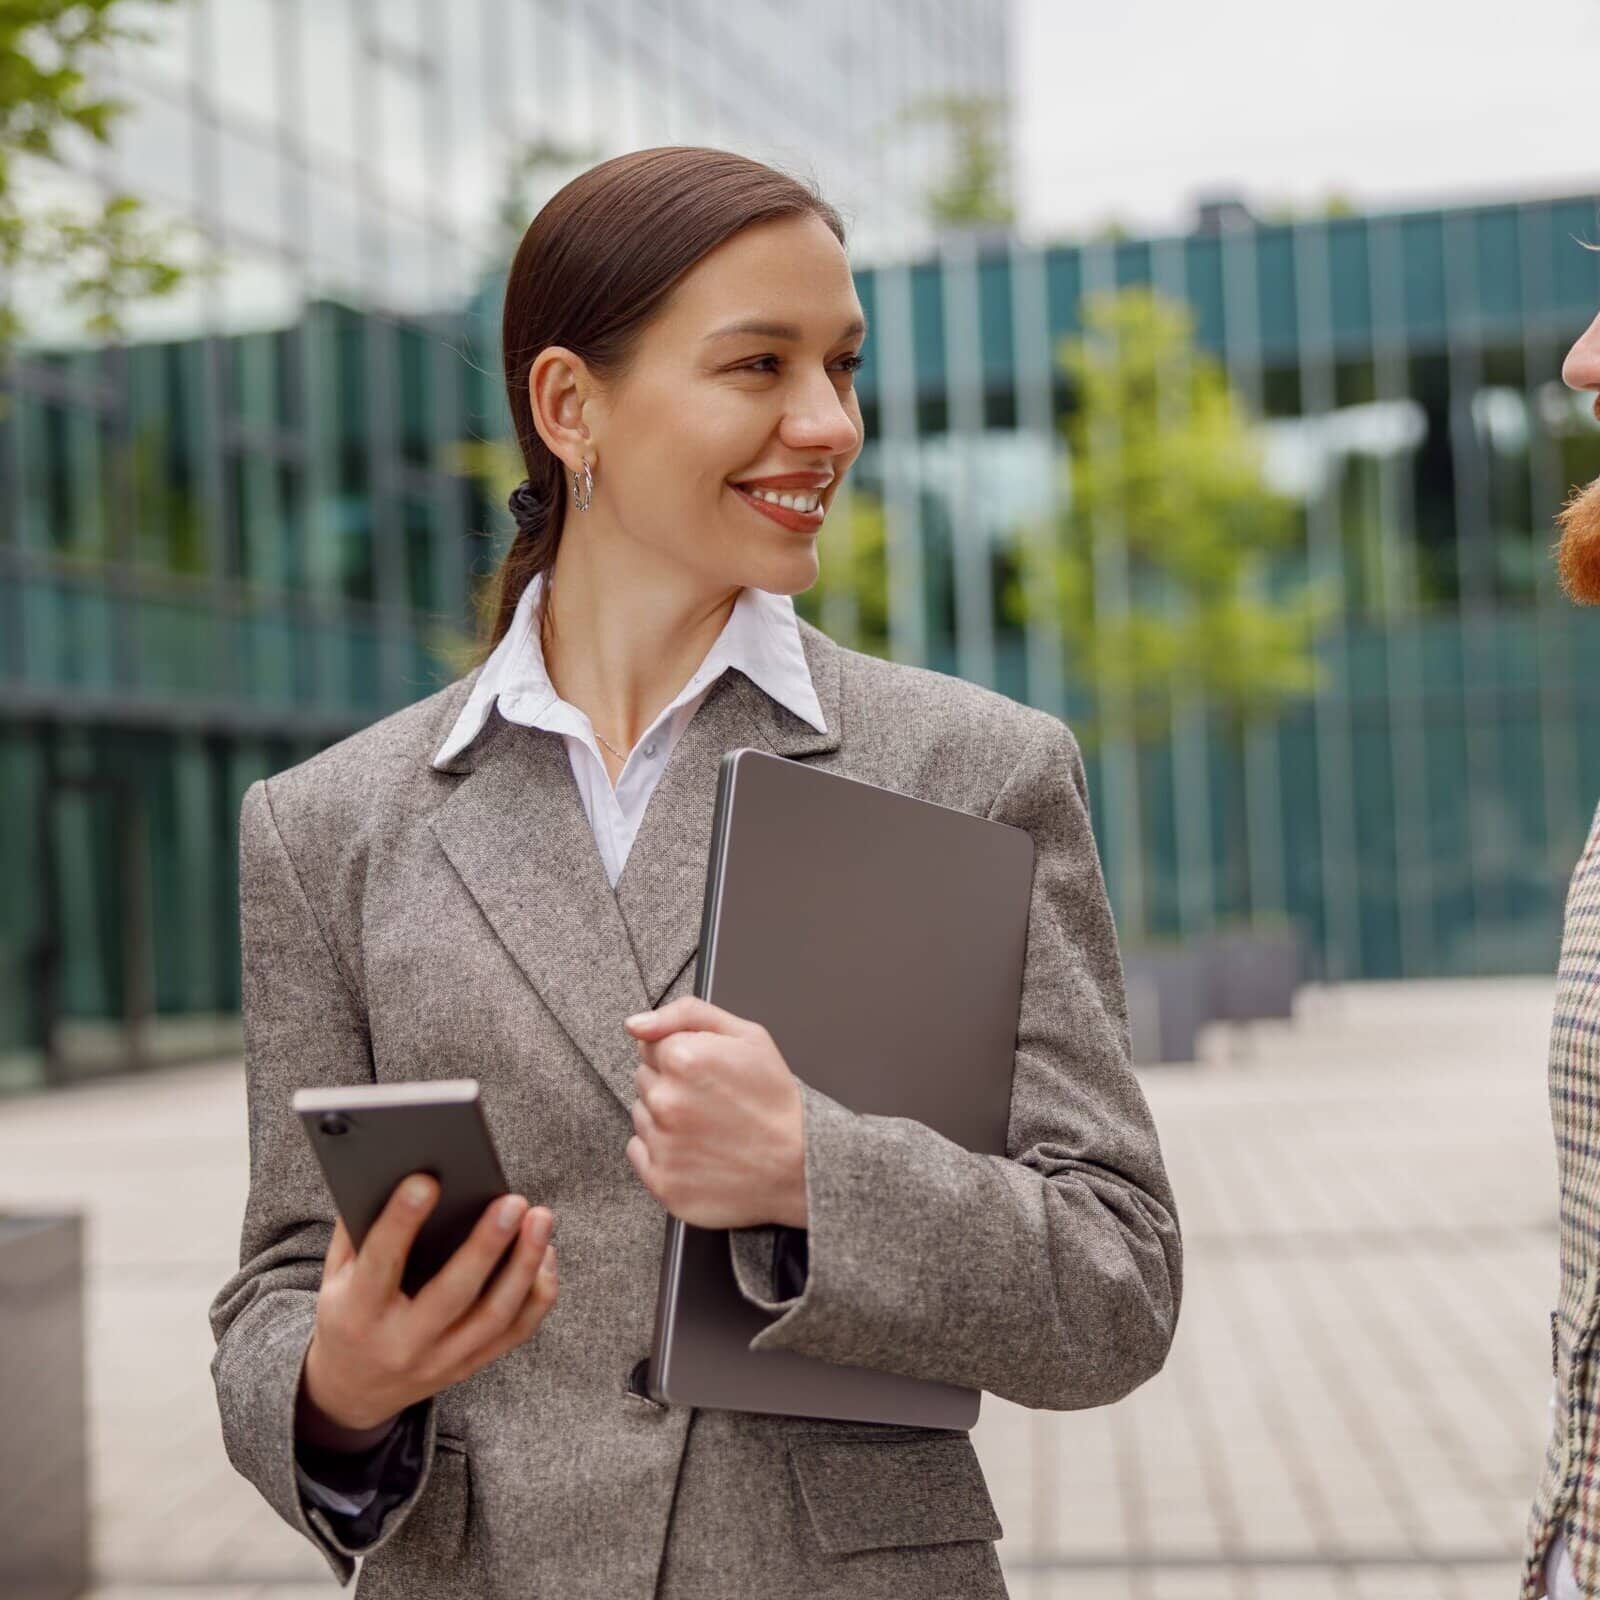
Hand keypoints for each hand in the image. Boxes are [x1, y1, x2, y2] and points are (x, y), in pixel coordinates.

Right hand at [297, 1175, 558, 1439]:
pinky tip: (546, 1255)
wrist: (352, 1389)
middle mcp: (402, 1343)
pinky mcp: (470, 1365)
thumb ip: (356, 1230)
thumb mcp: (335, 1275)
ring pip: (495, 1316)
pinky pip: (515, 1332)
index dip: (402, 1222)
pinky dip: (538, 1293)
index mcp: (358, 1313)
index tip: (428, 1180)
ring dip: (525, 1265)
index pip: (381, 1264)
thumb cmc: (347, 1312)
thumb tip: (389, 1170)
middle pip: (453, 1294)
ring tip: (540, 1219)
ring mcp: (441, 1360)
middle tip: (512, 1201)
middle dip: (486, 1245)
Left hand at [623, 996, 807, 1230]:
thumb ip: (686, 1014)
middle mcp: (667, 1100)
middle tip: (712, 1100)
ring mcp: (662, 1144)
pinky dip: (661, 1151)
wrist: (800, 1164)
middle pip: (644, 1080)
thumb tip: (635, 1024)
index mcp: (684, 1058)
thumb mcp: (747, 1035)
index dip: (681, 1055)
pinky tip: (695, 1150)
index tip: (707, 1072)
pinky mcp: (661, 1180)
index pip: (649, 1046)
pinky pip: (638, 1151)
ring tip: (707, 1126)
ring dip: (665, 1118)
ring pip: (641, 1115)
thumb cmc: (774, 1099)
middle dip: (671, 1084)